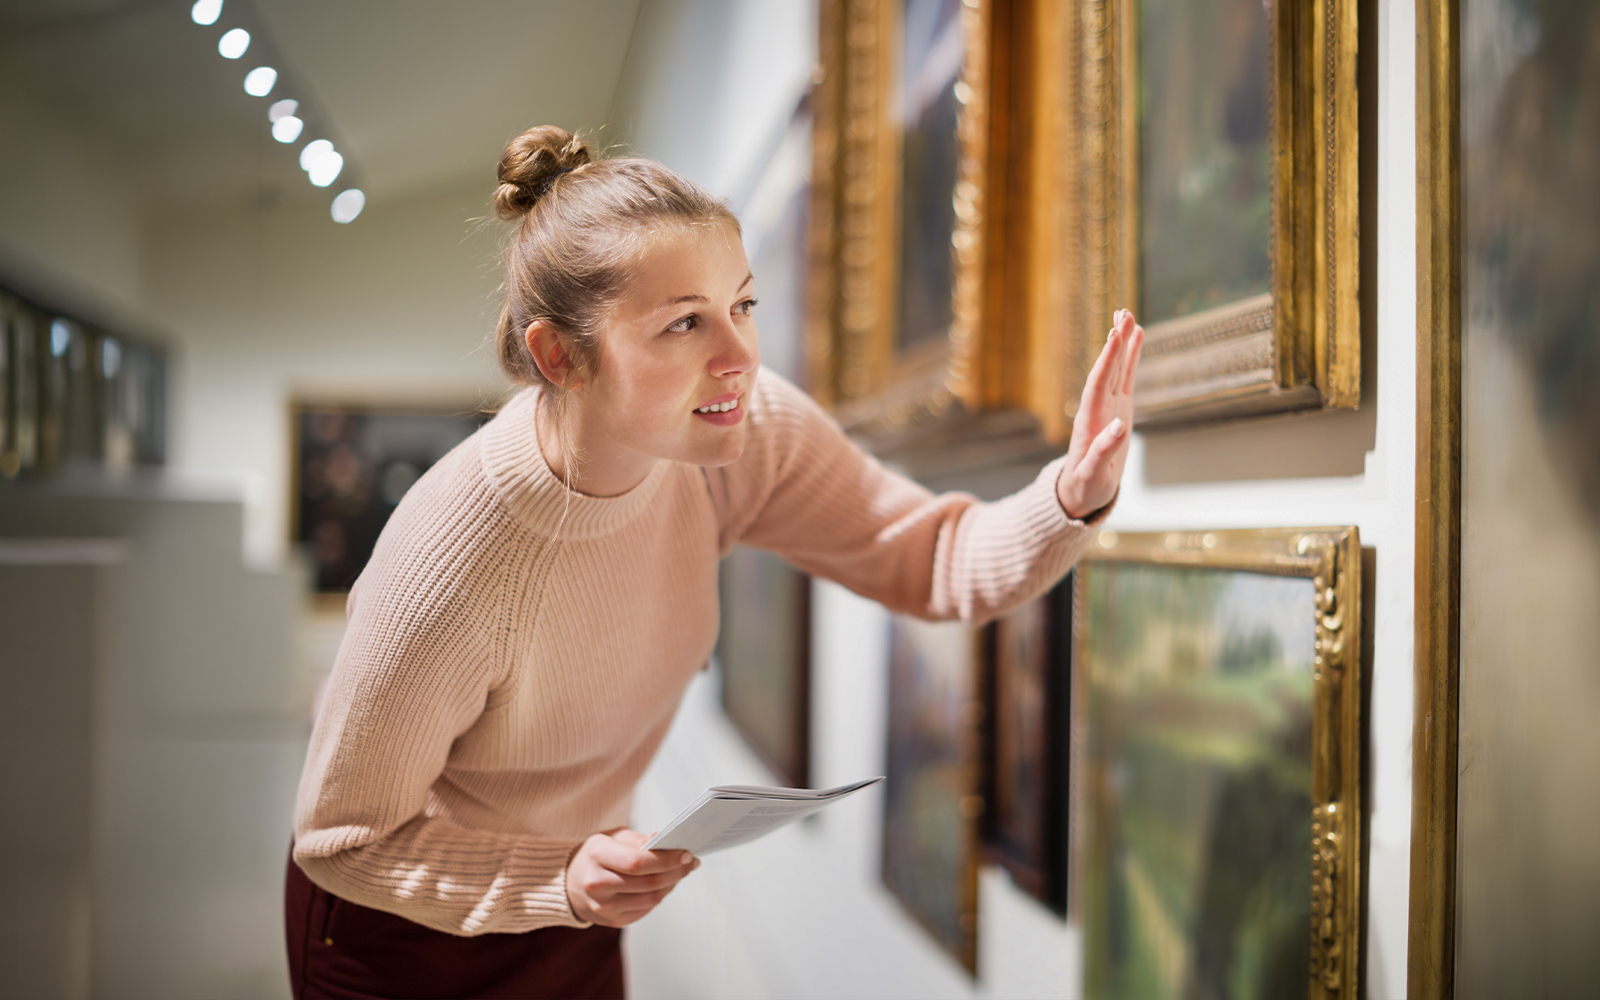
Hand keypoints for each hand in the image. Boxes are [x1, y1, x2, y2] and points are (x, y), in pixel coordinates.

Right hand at [566, 829, 698, 926]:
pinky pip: (646, 909)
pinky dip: (660, 896)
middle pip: (648, 882)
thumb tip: (663, 840)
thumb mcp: (610, 837)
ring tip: (681, 872)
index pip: (638, 862)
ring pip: (651, 898)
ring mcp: (604, 907)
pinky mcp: (612, 921)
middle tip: (690, 862)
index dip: (667, 859)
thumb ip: (637, 839)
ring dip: (672, 885)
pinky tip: (666, 885)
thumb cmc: (593, 856)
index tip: (686, 854)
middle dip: (676, 872)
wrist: (570, 884)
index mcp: (596, 856)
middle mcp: (598, 884)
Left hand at [1056, 309, 1143, 519]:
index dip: (1107, 360)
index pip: (1098, 384)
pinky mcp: (1120, 408)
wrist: (1082, 491)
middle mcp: (1098, 408)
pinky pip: (1126, 378)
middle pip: (1107, 369)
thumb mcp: (1093, 475)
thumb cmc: (1086, 486)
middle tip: (1124, 314)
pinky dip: (1131, 357)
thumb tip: (1120, 426)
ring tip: (1128, 315)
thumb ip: (1102, 452)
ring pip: (1116, 368)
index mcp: (1090, 421)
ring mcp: (1109, 406)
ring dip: (1122, 343)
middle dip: (1115, 343)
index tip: (1114, 336)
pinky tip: (1137, 336)